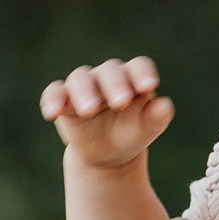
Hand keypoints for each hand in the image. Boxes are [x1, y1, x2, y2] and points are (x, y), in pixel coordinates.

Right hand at [40, 57, 172, 168]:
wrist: (109, 153)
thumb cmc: (133, 132)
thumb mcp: (147, 127)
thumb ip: (157, 116)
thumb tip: (165, 105)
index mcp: (133, 78)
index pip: (138, 66)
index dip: (143, 73)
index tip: (149, 87)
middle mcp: (107, 76)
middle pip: (109, 71)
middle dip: (114, 85)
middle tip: (121, 103)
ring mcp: (84, 85)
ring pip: (80, 78)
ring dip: (84, 92)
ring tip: (89, 111)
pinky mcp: (63, 98)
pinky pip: (54, 92)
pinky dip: (52, 100)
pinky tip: (52, 113)